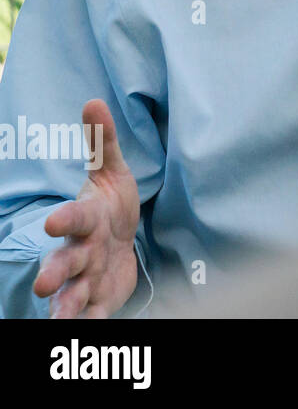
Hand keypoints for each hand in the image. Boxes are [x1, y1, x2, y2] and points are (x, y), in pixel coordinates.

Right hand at [33, 99, 139, 318]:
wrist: (120, 241)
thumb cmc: (112, 205)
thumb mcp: (112, 172)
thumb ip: (102, 143)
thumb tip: (94, 101)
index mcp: (86, 219)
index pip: (74, 218)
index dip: (64, 220)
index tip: (52, 222)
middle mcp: (82, 251)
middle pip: (65, 263)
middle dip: (54, 273)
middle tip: (43, 286)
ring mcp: (89, 277)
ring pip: (72, 295)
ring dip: (65, 308)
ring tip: (58, 322)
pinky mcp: (101, 298)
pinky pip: (94, 314)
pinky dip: (90, 323)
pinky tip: (91, 330)